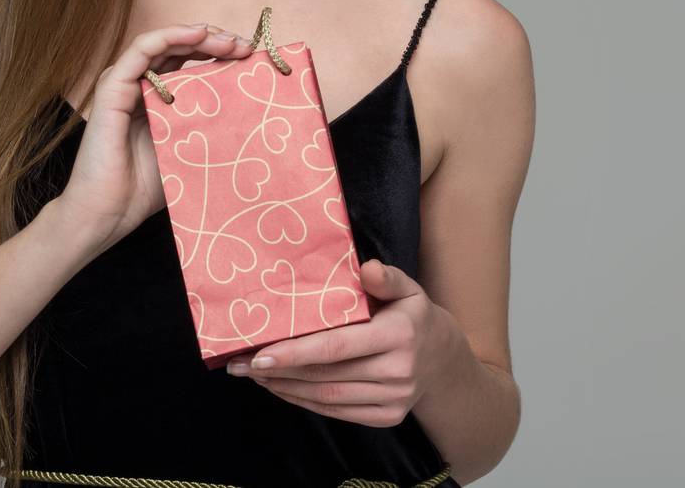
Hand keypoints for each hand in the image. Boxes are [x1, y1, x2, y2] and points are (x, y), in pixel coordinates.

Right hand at [57, 22, 253, 253]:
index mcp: (158, 97)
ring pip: (164, 43)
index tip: (252, 57)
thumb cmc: (145, 188)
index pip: (190, 62)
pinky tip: (197, 34)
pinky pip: (141, 50)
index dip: (221, 54)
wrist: (108, 213)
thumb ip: (208, 128)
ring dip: (199, 34)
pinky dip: (170, 36)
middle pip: (180, 48)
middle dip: (216, 40)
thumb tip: (253, 114)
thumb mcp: (189, 151)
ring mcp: (124, 84)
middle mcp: (140, 85)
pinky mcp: (111, 88)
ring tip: (229, 41)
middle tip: (246, 46)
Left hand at [224, 259, 465, 426]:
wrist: (443, 361)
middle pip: (326, 375)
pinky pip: (338, 411)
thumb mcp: (408, 288)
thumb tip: (366, 268)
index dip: (297, 352)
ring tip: (254, 377)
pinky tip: (283, 389)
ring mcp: (393, 399)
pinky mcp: (387, 417)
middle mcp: (398, 371)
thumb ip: (386, 277)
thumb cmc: (414, 316)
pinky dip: (306, 401)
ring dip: (287, 388)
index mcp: (399, 334)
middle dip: (279, 371)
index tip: (260, 355)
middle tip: (241, 365)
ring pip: (328, 397)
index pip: (338, 346)